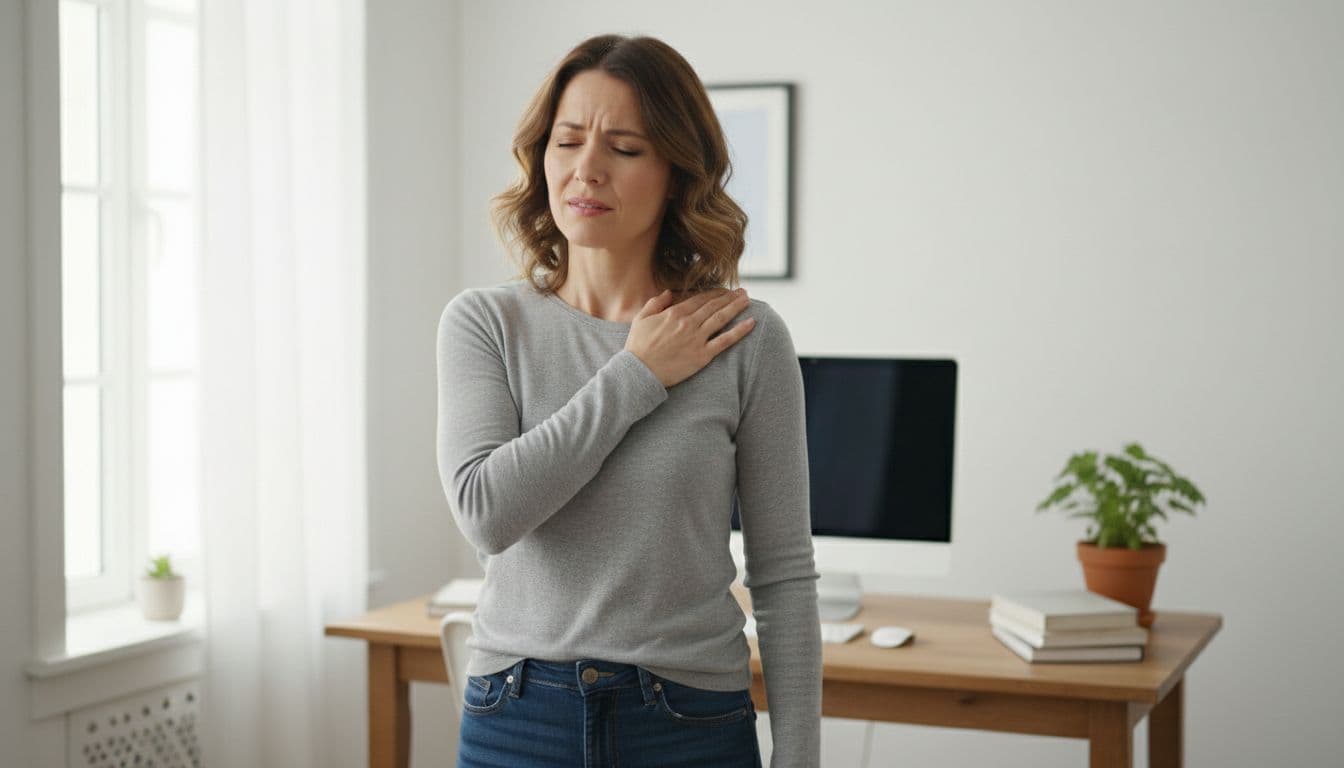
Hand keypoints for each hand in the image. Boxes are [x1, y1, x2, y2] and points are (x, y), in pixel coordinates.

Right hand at [625, 287, 755, 387]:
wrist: (639, 373)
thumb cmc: (637, 347)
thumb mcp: (641, 319)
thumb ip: (656, 303)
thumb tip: (669, 292)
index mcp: (675, 313)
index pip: (700, 298)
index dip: (714, 293)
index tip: (724, 290)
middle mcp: (688, 323)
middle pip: (714, 305)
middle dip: (729, 297)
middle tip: (742, 292)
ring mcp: (697, 339)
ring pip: (722, 318)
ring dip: (737, 306)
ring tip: (748, 300)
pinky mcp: (702, 356)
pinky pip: (725, 340)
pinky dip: (740, 330)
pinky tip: (751, 322)